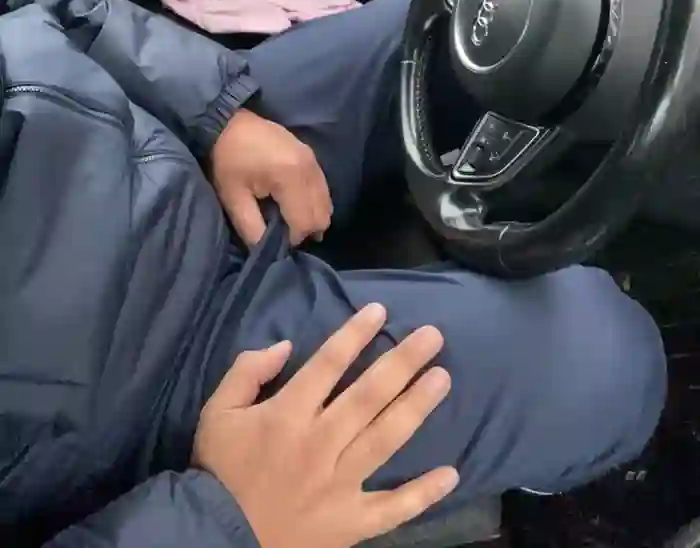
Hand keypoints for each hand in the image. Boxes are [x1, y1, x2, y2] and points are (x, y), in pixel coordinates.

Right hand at [192, 303, 458, 547]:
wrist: (214, 539)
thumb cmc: (218, 471)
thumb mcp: (217, 411)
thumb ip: (247, 371)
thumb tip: (284, 345)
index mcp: (287, 415)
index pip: (328, 364)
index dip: (355, 335)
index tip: (381, 311)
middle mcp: (319, 444)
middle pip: (368, 395)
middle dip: (402, 362)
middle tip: (434, 336)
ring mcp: (338, 485)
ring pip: (385, 440)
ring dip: (417, 407)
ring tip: (442, 378)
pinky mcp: (349, 523)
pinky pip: (392, 509)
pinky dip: (422, 494)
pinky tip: (451, 474)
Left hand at [211, 107, 332, 245]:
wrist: (230, 122)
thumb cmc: (228, 160)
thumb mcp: (233, 198)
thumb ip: (251, 229)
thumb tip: (266, 250)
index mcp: (289, 177)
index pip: (305, 222)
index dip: (292, 239)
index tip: (273, 238)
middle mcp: (309, 168)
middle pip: (322, 215)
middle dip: (305, 230)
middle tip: (282, 231)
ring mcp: (313, 160)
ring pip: (326, 202)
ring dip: (311, 217)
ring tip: (288, 218)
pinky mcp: (312, 156)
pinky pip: (323, 188)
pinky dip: (314, 202)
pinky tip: (294, 204)